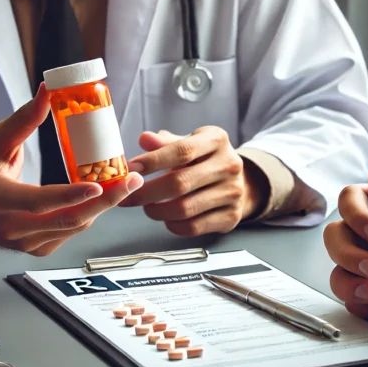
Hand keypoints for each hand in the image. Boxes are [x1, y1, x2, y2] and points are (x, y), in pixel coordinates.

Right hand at [0, 83, 143, 255]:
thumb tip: (47, 91)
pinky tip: (104, 196)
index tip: (98, 185)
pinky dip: (89, 213)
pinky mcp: (39, 250)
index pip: (39, 201)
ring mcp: (28, 244)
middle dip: (106, 201)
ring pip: (75, 227)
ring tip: (126, 184)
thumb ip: (23, 120)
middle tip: (131, 181)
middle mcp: (14, 228)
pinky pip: (72, 232)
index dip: (70, 195)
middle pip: (68, 220)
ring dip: (103, 206)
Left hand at [118, 127, 266, 236]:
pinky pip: (194, 227)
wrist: (240, 182)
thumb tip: (144, 139)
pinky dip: (173, 225)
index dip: (152, 161)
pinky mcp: (231, 217)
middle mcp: (229, 165)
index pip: (181, 151)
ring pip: (185, 209)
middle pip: (180, 183)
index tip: (129, 169)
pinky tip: (166, 218)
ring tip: (147, 207)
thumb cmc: (205, 160)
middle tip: (128, 196)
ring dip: (158, 211)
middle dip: (147, 192)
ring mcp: (232, 193)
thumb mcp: (189, 144)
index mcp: (216, 140)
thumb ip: (166, 143)